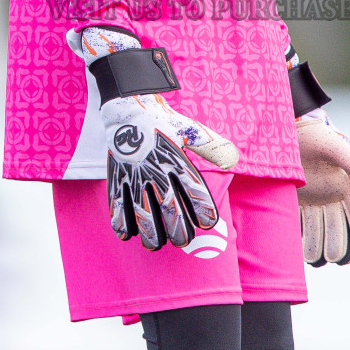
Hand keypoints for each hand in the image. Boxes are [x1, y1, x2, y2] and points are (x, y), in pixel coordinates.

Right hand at [71, 26, 238, 249]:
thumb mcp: (191, 129)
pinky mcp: (117, 174)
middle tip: (182, 241)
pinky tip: (126, 233)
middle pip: (169, 207)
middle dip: (177, 229)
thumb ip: (212, 145)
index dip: (203, 208)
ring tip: (155, 244)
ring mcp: (134, 173)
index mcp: (176, 158)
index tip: (208, 222)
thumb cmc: (164, 121)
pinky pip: (116, 202)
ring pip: (141, 210)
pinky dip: (120, 220)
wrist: (128, 105)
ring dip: (149, 231)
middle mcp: (156, 168)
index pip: (194, 188)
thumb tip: (234, 158)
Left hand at [297, 109, 349, 265]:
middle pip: (340, 229)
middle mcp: (331, 198)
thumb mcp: (333, 145)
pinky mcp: (294, 203)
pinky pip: (300, 226)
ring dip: (321, 247)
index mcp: (345, 186)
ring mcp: (312, 203)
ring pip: (320, 232)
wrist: (285, 128)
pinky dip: (301, 239)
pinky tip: (300, 252)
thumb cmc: (312, 135)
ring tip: (318, 259)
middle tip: (338, 257)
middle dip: (342, 244)